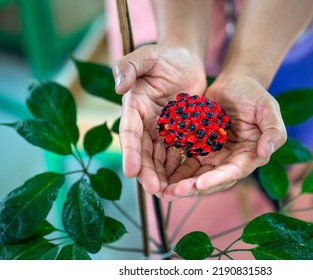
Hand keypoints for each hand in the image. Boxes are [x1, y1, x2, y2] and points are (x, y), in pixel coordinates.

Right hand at [112, 44, 206, 195]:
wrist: (185, 60)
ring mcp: (162, 130)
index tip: (131, 172)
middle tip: (156, 191)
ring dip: (163, 176)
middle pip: (145, 152)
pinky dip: (179, 167)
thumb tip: (119, 86)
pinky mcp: (179, 133)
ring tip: (171, 193)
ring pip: (160, 158)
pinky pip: (177, 153)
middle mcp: (145, 123)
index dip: (130, 153)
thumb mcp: (146, 55)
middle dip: (148, 172)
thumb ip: (129, 66)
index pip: (130, 133)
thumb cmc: (164, 56)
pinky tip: (185, 181)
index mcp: (135, 108)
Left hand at [162, 71, 286, 198]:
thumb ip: (273, 130)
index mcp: (250, 155)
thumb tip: (265, 152)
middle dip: (193, 188)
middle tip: (173, 192)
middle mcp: (231, 160)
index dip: (217, 179)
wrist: (234, 84)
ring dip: (180, 184)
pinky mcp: (200, 149)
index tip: (199, 184)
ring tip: (162, 189)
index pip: (233, 172)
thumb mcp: (268, 108)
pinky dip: (174, 170)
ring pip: (196, 176)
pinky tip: (159, 173)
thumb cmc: (254, 94)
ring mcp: (215, 156)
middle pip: (212, 180)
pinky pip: (186, 163)